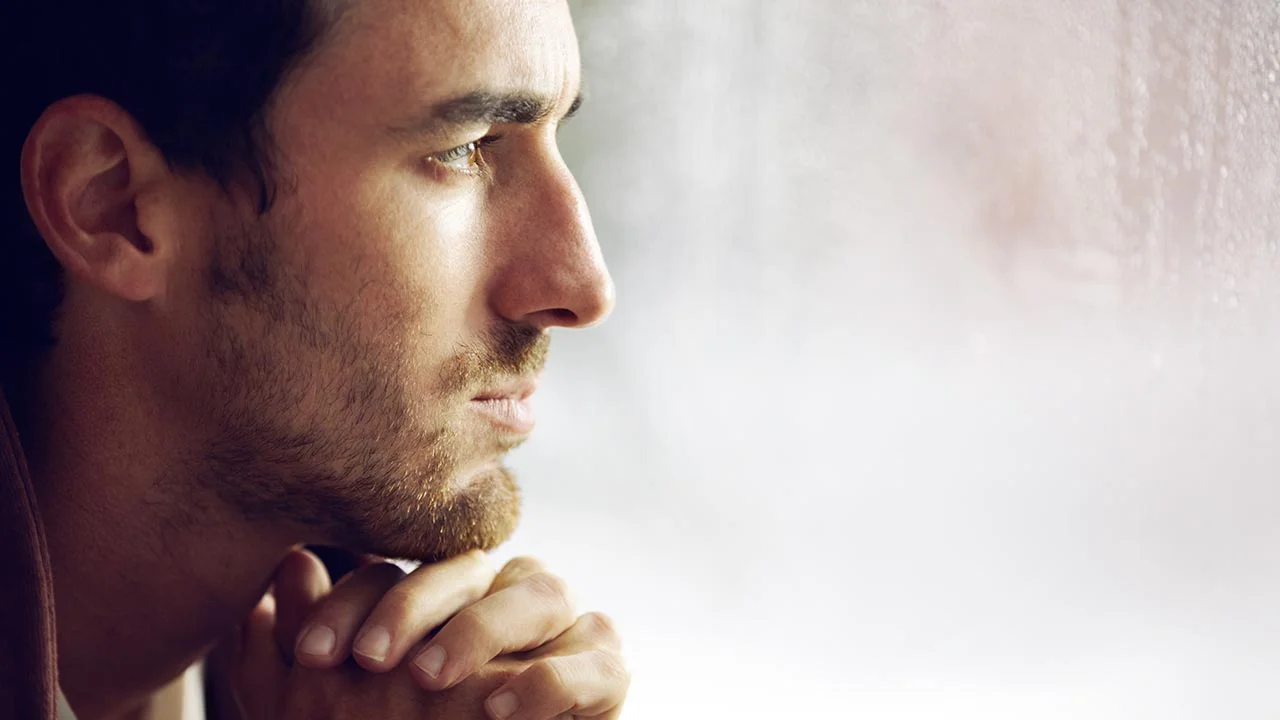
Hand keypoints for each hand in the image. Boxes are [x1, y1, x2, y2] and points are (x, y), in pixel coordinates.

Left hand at [232, 549, 628, 719]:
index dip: (354, 603)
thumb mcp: (331, 718)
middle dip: (415, 605)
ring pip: (542, 588)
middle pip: (472, 566)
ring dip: (483, 628)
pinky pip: (598, 657)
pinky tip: (501, 707)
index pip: (403, 570)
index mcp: (444, 602)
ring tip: (432, 679)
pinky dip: (552, 678)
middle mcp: (506, 601)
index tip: (313, 655)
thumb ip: (298, 655)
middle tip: (371, 662)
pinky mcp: (606, 676)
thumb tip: (289, 565)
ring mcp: (563, 633)